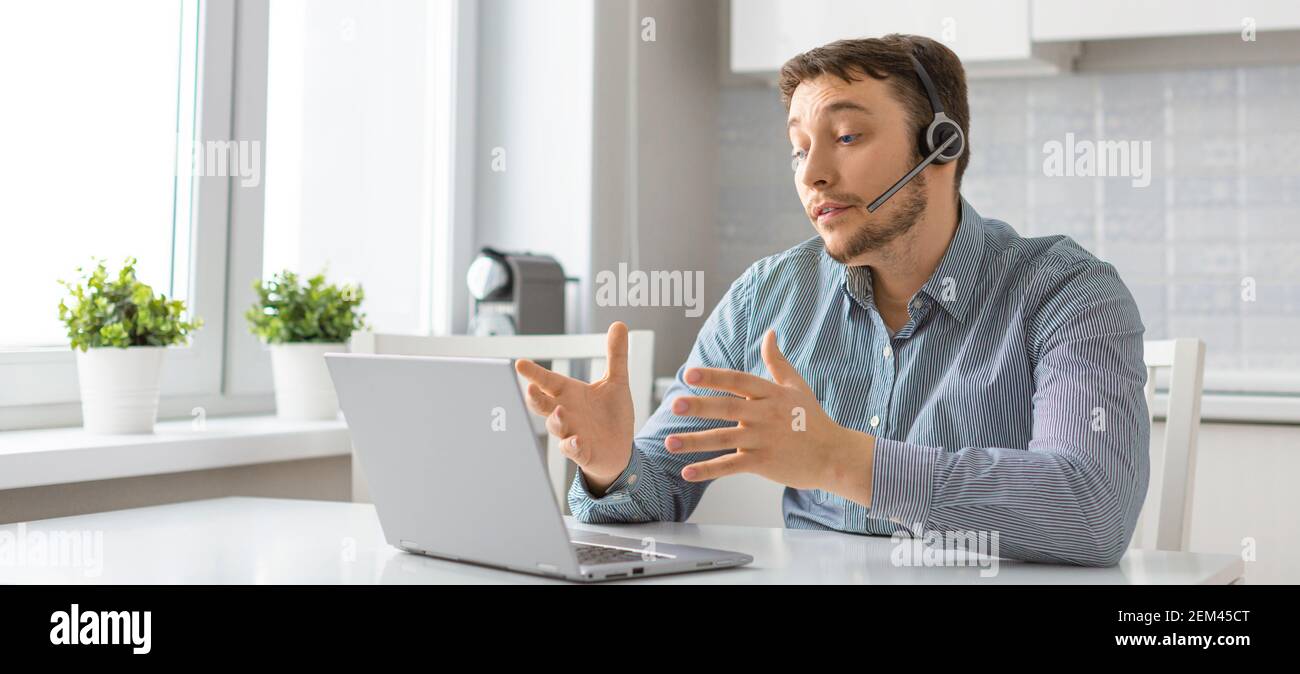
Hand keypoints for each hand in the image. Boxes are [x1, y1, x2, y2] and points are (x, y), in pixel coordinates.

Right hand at [515, 322, 634, 493]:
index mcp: (570, 394)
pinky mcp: (582, 452)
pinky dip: (572, 446)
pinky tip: (576, 441)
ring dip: (555, 420)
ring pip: (555, 426)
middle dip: (534, 397)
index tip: (520, 363)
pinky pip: (572, 450)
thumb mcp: (616, 382)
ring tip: (560, 412)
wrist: (620, 448)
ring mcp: (571, 432)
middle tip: (530, 388)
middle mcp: (565, 412)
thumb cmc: (611, 414)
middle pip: (542, 404)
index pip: (547, 380)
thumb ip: (615, 355)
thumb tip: (619, 324)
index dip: (534, 372)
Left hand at [665, 329, 875, 504]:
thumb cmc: (813, 418)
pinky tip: (686, 472)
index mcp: (771, 394)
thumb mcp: (797, 386)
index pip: (738, 381)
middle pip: (728, 408)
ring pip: (724, 439)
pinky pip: (731, 466)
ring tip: (669, 442)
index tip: (690, 374)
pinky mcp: (763, 463)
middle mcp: (766, 415)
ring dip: (695, 441)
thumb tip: (769, 332)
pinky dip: (708, 470)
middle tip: (674, 404)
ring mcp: (764, 440)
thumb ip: (777, 361)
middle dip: (700, 406)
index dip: (714, 377)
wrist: (834, 456)